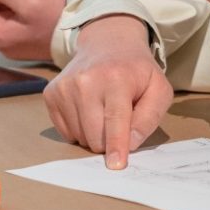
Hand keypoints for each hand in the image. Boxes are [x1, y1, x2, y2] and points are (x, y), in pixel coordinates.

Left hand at [0, 0, 63, 59]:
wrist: (83, 36)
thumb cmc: (57, 19)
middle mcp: (2, 45)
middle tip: (27, 0)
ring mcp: (14, 46)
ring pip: (1, 16)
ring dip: (14, 5)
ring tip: (35, 7)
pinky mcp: (25, 44)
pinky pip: (13, 23)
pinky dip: (22, 13)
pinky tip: (39, 14)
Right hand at [43, 14, 172, 169]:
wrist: (107, 43)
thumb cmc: (136, 71)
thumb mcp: (158, 89)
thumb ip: (150, 117)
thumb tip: (130, 143)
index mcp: (116, 78)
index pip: (115, 120)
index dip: (116, 146)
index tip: (116, 165)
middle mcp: (85, 82)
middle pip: (95, 136)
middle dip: (109, 141)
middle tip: (120, 121)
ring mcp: (64, 87)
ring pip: (79, 137)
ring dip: (94, 135)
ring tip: (104, 110)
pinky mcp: (51, 94)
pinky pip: (65, 132)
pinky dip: (79, 129)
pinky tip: (89, 109)